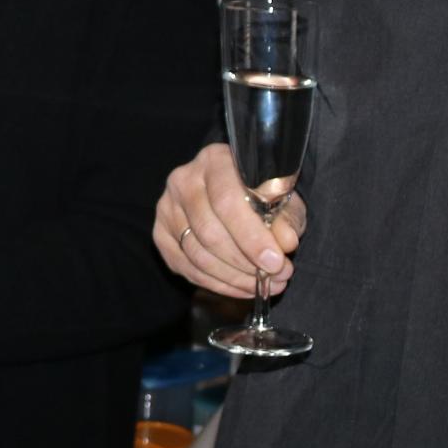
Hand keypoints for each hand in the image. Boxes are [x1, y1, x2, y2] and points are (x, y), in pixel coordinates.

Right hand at [152, 142, 306, 300]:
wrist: (234, 193)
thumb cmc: (260, 193)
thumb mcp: (282, 199)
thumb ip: (286, 218)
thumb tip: (286, 242)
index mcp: (214, 161)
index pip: (226, 201)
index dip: (251, 236)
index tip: (275, 262)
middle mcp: (183, 180)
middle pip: (209, 231)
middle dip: (245, 263)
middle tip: (276, 277)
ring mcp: (167, 208)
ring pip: (197, 254)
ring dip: (233, 277)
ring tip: (263, 285)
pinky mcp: (161, 234)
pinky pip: (186, 268)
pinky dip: (216, 283)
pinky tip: (240, 287)